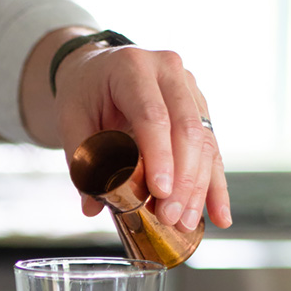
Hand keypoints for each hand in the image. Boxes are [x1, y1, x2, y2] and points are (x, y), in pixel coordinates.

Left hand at [20, 30, 231, 229]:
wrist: (97, 68)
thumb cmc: (84, 92)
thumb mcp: (71, 118)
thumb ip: (82, 160)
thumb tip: (92, 206)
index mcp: (133, 67)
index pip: (152, 115)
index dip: (160, 156)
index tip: (159, 191)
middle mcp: (168, 71)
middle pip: (185, 129)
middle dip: (181, 179)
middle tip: (169, 216)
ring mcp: (189, 87)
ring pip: (203, 141)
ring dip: (198, 187)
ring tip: (185, 222)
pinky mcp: (199, 107)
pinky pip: (211, 148)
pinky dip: (214, 184)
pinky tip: (220, 214)